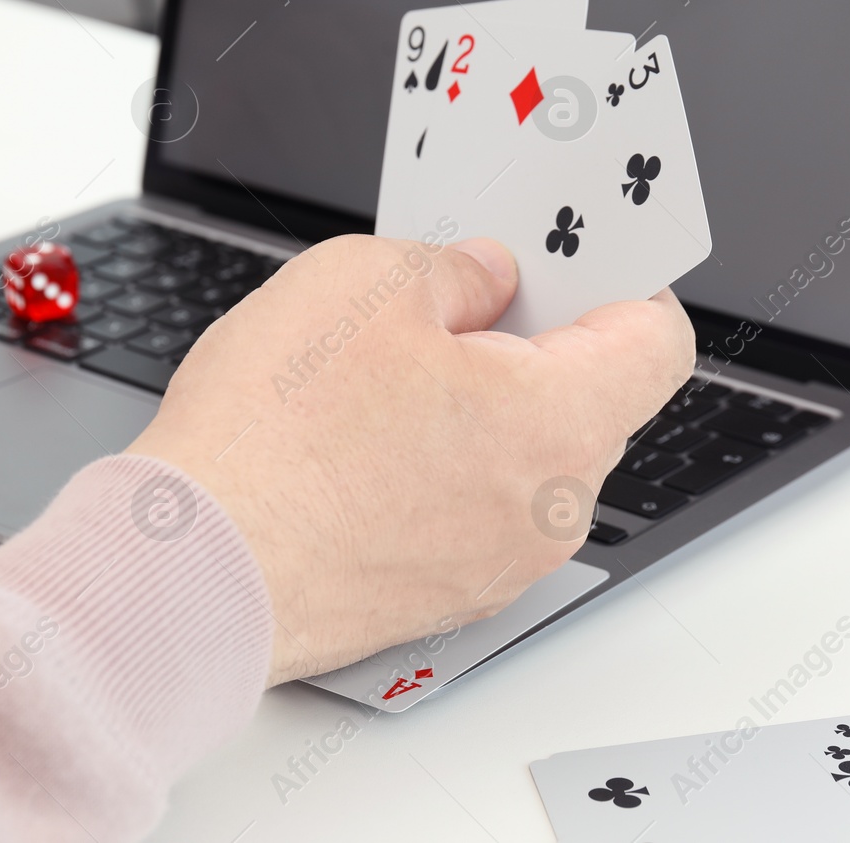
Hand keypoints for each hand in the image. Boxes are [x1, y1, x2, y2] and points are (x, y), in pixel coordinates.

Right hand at [127, 234, 694, 684]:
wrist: (191, 574)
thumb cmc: (273, 439)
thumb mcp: (364, 283)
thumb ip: (455, 268)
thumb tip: (482, 280)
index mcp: (559, 422)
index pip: (657, 340)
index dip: (619, 280)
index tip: (576, 255)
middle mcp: (550, 509)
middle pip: (588, 398)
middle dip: (533, 337)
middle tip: (458, 293)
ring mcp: (497, 562)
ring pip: (523, 455)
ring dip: (481, 403)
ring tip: (386, 368)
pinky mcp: (441, 594)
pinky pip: (471, 506)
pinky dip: (441, 463)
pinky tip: (362, 434)